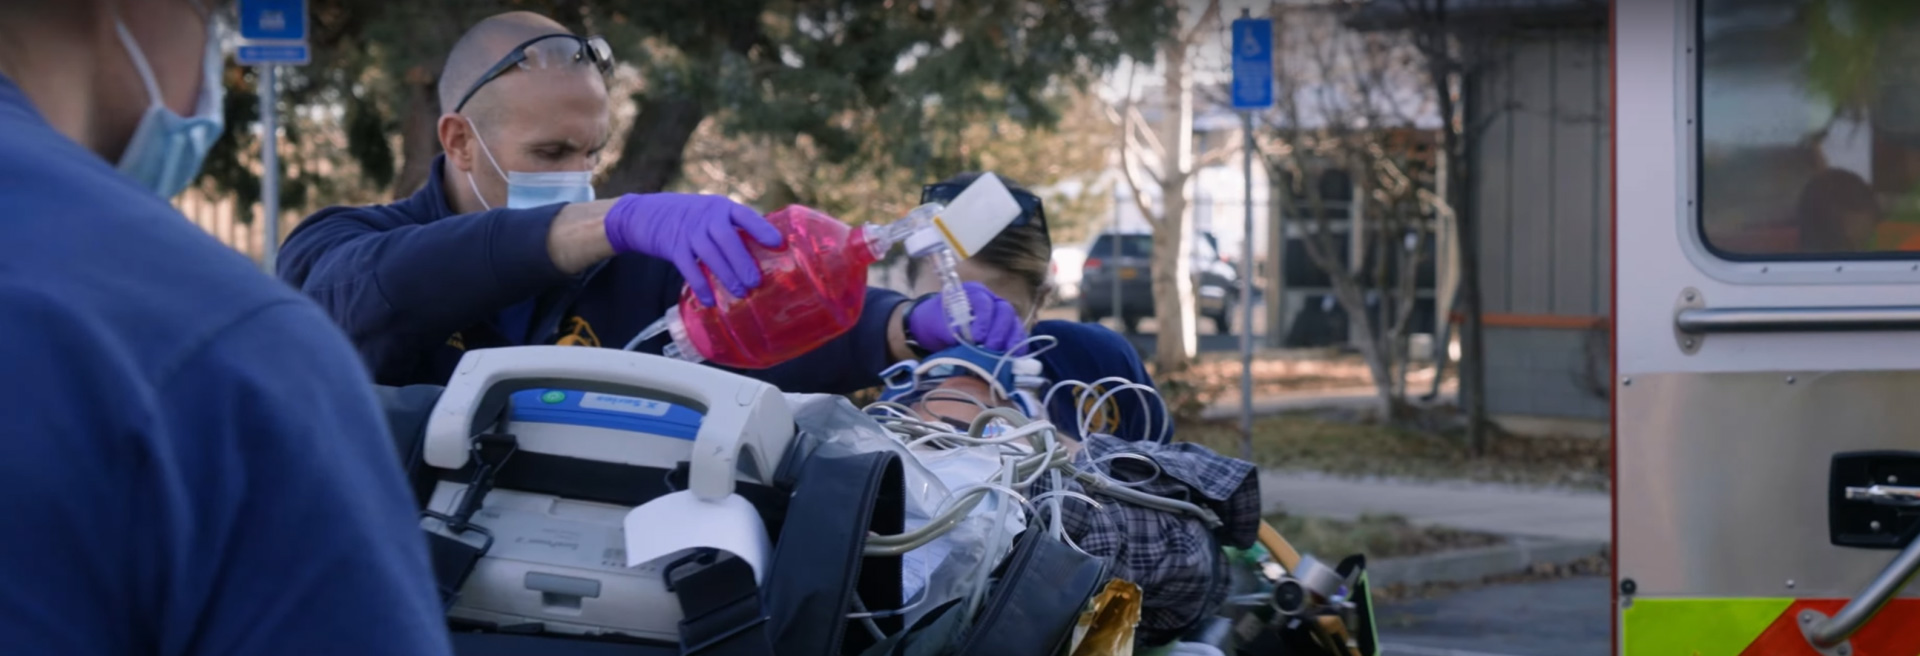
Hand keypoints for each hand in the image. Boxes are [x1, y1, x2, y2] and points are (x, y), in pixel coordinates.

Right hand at [603, 193, 783, 305]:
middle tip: (756, 282)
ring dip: (726, 275)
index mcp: (721, 207)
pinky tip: (709, 300)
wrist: (643, 213)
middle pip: (726, 238)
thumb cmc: (687, 217)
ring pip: (709, 253)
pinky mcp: (672, 246)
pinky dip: (700, 285)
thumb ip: (731, 228)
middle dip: (742, 261)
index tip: (777, 243)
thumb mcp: (709, 213)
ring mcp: (688, 231)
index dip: (761, 228)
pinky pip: (688, 267)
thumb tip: (762, 255)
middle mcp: (705, 216)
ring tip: (740, 293)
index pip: (744, 215)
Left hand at [907, 282, 1028, 352]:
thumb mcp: (936, 324)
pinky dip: (1017, 346)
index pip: (984, 303)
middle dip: (999, 332)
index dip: (983, 320)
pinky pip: (1018, 335)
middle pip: (1005, 311)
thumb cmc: (936, 322)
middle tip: (990, 349)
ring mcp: (1001, 314)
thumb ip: (950, 331)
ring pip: (1014, 323)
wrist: (936, 328)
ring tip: (1003, 356)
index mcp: (973, 293)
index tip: (976, 338)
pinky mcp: (1007, 329)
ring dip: (1011, 340)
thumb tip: (966, 344)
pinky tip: (1013, 358)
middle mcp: (991, 300)